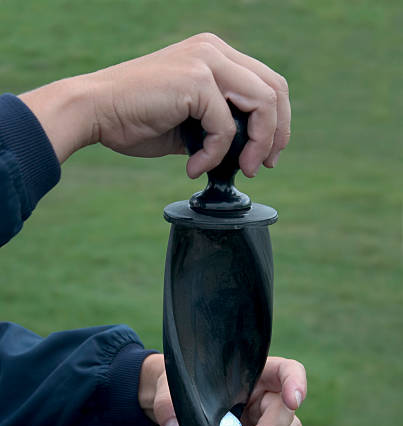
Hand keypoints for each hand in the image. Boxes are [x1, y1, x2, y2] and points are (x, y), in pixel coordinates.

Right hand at [19, 33, 289, 175]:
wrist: (95, 111)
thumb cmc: (134, 119)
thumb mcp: (188, 122)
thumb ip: (218, 127)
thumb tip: (246, 152)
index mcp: (214, 55)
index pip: (267, 84)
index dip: (276, 124)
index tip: (266, 156)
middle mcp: (214, 50)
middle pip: (275, 90)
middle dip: (275, 135)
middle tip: (261, 166)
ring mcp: (206, 60)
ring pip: (262, 104)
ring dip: (257, 145)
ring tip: (240, 170)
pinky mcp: (195, 79)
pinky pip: (225, 127)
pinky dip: (214, 154)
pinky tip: (193, 167)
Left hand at [139, 354, 305, 425]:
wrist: (175, 407)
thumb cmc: (178, 386)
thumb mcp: (168, 388)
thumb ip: (169, 405)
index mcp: (254, 371)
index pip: (287, 370)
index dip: (296, 383)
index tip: (293, 401)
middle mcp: (265, 394)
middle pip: (286, 410)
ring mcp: (264, 418)